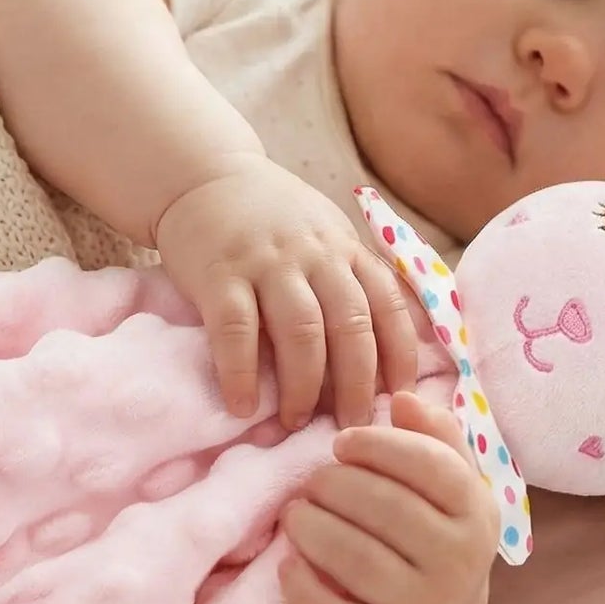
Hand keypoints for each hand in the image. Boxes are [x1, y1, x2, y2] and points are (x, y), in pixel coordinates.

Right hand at [155, 155, 415, 428]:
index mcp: (345, 248)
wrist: (203, 176)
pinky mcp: (219, 273)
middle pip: (349, 325)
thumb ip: (356, 276)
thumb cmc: (271, 218)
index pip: (387, 304)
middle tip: (353, 427)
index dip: (400, 355)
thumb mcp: (326, 233)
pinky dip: (241, 373)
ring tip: (295, 422)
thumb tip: (397, 342)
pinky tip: (243, 405)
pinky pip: (235, 330)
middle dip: (356, 384)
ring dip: (302, 387)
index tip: (401, 399)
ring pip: (300, 332)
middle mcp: (314, 254)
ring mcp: (266, 262)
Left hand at [280, 392, 496, 603]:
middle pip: (388, 508)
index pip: (431, 466)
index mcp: (476, 510)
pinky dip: (304, 589)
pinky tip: (288, 563)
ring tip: (293, 514)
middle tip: (310, 482)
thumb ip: (432, 434)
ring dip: (311, 528)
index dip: (378, 446)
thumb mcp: (447, 481)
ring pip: (358, 560)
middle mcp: (460, 563)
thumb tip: (402, 398)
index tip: (340, 443)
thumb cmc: (431, 529)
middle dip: (334, 485)